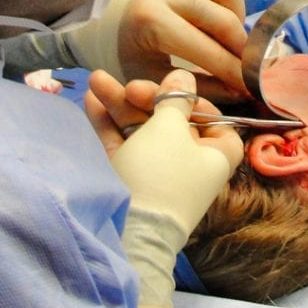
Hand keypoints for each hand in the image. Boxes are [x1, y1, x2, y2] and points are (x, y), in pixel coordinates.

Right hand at [86, 68, 242, 237]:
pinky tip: (90, 98)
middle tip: (129, 87)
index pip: (216, 123)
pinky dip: (109, 124)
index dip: (198, 104)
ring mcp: (158, 174)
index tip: (179, 92)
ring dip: (120, 105)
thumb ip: (176, 98)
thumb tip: (185, 76)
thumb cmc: (161, 171)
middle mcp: (190, 165)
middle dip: (146, 98)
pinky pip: (124, 145)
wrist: (129, 231)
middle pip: (171, 122)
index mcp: (215, 155)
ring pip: (142, 130)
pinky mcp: (131, 181)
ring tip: (94, 80)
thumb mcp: (170, 127)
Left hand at [116, 0, 247, 100]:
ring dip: (238, 20)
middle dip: (241, 49)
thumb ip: (196, 87)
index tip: (250, 87)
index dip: (232, 71)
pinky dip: (232, 2)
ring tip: (228, 41)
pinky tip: (220, 20)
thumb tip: (238, 91)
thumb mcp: (155, 78)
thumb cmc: (133, 51)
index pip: (205, 49)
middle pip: (224, 20)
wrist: (113, 17)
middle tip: (247, 68)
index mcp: (151, 20)